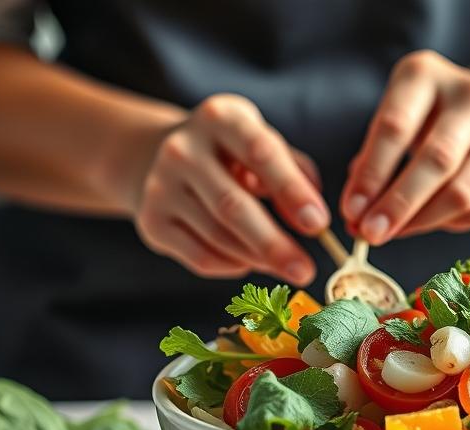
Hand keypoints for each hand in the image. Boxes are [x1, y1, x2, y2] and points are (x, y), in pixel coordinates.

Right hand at [131, 94, 326, 282]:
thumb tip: (313, 219)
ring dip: (259, 259)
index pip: (259, 152)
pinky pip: (201, 257)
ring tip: (287, 267)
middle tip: (306, 271)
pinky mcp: (151, 222)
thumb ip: (295, 173)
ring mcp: (160, 186)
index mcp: (219, 117)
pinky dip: (234, 266)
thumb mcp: (263, 142)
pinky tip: (251, 262)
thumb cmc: (231, 153)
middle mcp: (183, 149)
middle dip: (274, 243)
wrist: (158, 157)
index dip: (291, 190)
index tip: (317, 224)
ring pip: (218, 236)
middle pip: (232, 205)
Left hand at [341, 51, 469, 244]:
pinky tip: (426, 222)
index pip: (396, 127)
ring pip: (462, 192)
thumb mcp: (394, 119)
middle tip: (371, 232)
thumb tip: (356, 214)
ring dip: (421, 221)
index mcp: (427, 74)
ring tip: (393, 233)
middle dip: (398, 203)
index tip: (351, 210)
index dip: (371, 174)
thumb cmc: (426, 119)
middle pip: (436, 160)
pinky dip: (446, 223)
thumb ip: (372, 160)